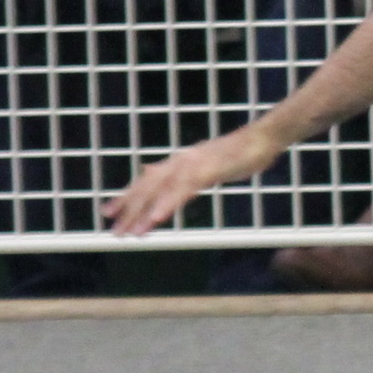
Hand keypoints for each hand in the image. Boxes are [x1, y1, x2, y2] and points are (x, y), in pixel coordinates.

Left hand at [106, 121, 288, 236]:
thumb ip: (193, 173)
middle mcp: (180, 161)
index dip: (126, 197)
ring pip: (161, 191)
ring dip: (144, 213)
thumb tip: (181, 181)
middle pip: (147, 187)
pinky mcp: (207, 170)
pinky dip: (168, 204)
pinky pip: (183, 191)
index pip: (146, 180)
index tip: (108, 213)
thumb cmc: (243, 153)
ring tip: (132, 234)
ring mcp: (193, 165)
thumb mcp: (212, 164)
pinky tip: (158, 219)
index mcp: (180, 161)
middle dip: (129, 211)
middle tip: (114, 233)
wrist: (264, 138)